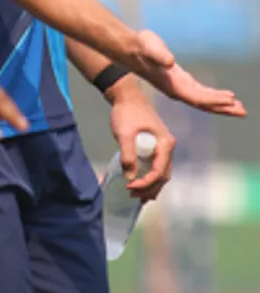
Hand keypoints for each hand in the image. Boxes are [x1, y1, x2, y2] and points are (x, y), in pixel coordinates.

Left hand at [106, 76, 175, 201]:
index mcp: (165, 144)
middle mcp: (167, 147)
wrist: (125, 95)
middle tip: (133, 197)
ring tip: (137, 197)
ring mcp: (162, 147)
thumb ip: (127, 155)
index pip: (159, 172)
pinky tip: (139, 185)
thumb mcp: (124, 133)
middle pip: (163, 176)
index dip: (145, 183)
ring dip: (150, 186)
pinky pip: (154, 166)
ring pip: (160, 173)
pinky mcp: (154, 146)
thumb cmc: (126, 111)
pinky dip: (148, 177)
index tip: (129, 187)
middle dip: (149, 188)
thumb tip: (129, 177)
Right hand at [126, 30, 245, 116]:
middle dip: (223, 108)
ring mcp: (178, 87)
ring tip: (239, 108)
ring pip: (203, 101)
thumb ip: (158, 54)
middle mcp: (176, 90)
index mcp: (172, 85)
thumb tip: (169, 62)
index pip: (196, 97)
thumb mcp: (149, 46)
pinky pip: (200, 94)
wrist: (130, 50)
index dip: (213, 99)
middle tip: (243, 112)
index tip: (231, 100)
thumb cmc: (140, 46)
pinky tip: (224, 98)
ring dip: (221, 105)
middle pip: (203, 103)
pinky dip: (213, 97)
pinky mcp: (180, 82)